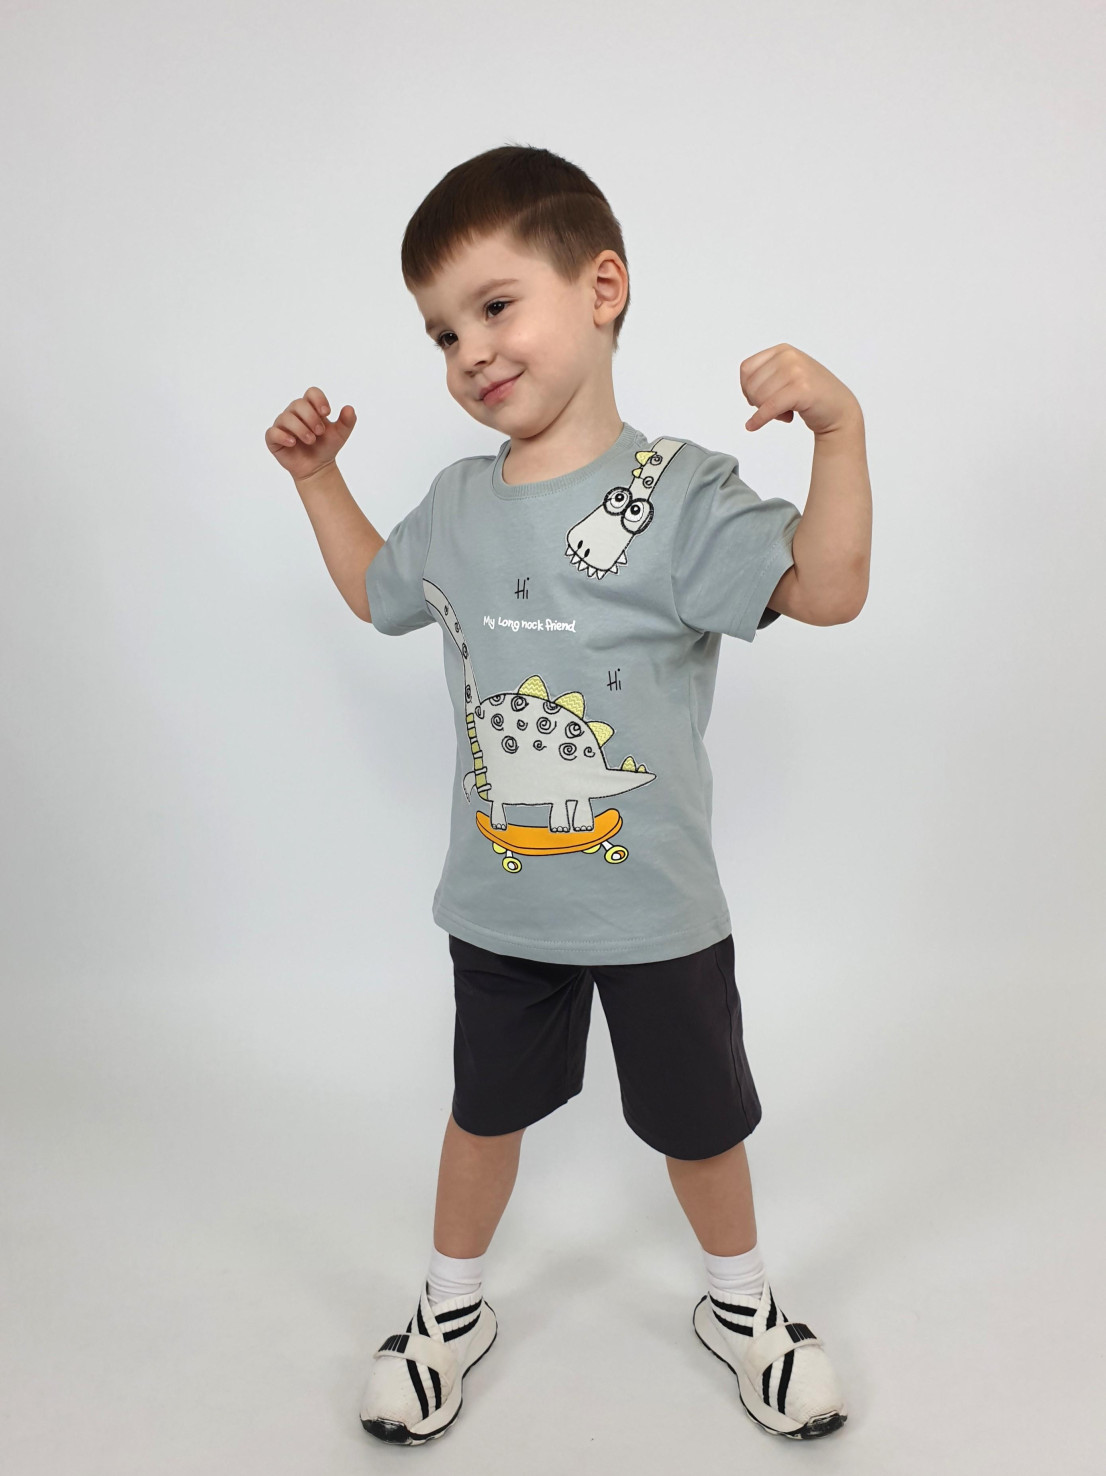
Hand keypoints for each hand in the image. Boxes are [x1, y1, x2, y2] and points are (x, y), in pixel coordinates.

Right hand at [265, 386, 356, 480]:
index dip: (319, 399)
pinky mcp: (274, 438)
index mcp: (310, 407)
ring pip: (286, 417)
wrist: (318, 468)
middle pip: (298, 404)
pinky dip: (283, 436)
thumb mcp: (340, 434)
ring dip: (301, 429)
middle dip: (311, 417)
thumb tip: (349, 408)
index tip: (327, 413)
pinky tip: (293, 443)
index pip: (311, 392)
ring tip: (311, 440)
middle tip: (320, 432)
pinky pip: (272, 432)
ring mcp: (282, 425)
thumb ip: (347, 421)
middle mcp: (294, 413)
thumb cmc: (326, 447)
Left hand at [740, 345, 860, 436]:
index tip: (758, 399)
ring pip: (759, 397)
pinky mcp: (800, 390)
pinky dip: (758, 419)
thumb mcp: (787, 374)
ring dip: (767, 412)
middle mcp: (789, 357)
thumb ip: (767, 374)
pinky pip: (769, 408)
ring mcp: (796, 371)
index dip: (747, 388)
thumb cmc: (811, 395)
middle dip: (759, 402)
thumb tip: (745, 387)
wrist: (839, 409)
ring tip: (785, 412)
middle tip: (777, 408)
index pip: (746, 369)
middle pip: (751, 385)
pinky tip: (752, 426)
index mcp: (783, 350)